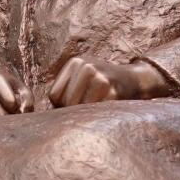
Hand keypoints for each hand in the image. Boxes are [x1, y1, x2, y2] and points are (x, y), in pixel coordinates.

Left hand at [47, 58, 167, 108]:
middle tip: (89, 107)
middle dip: (74, 111)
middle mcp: (87, 67)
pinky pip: (95, 113)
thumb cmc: (102, 83)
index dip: (63, 106)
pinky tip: (106, 107)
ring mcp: (101, 78)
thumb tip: (43, 117)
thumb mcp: (82, 76)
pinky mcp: (113, 92)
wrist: (135, 80)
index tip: (78, 102)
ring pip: (79, 110)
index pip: (54, 96)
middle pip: (66, 104)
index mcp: (76, 62)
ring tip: (97, 106)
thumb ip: (65, 89)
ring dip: (87, 114)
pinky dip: (99, 116)